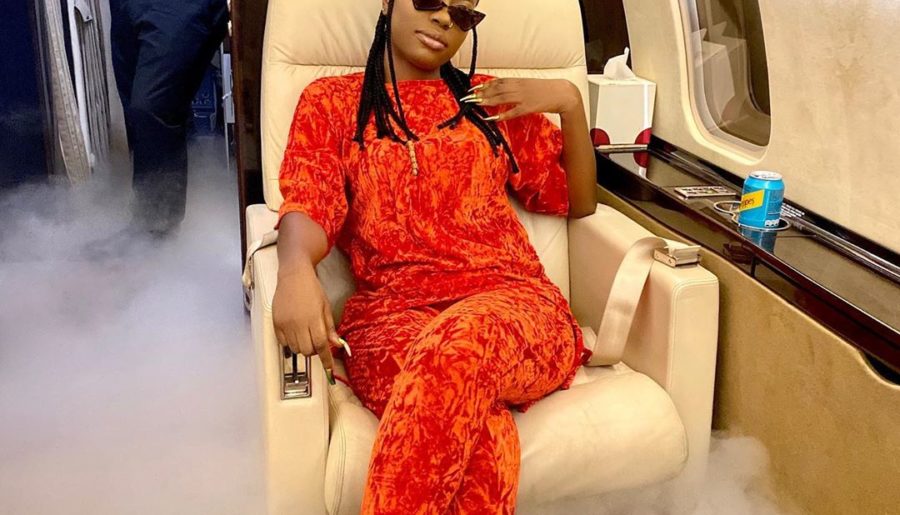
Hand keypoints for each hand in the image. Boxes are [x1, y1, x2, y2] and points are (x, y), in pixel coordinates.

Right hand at [272, 262, 340, 378]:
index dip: (326, 359)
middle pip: (307, 350)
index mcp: (313, 318)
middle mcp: (298, 323)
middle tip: (316, 342)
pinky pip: (283, 342)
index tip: (329, 367)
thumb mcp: (326, 307)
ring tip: (305, 335)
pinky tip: (294, 333)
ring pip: (295, 348)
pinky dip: (290, 342)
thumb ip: (329, 327)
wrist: (293, 275)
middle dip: (314, 350)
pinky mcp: (276, 322)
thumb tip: (336, 344)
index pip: (321, 345)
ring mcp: (285, 323)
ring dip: (302, 347)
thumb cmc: (312, 289)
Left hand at [461, 78, 581, 121]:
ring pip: (502, 98)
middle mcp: (519, 87)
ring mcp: (524, 97)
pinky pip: (512, 112)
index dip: (484, 85)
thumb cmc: (546, 89)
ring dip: (487, 101)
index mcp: (519, 80)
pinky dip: (501, 115)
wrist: (563, 93)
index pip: (498, 81)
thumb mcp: (529, 84)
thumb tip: (502, 89)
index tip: (473, 88)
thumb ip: (516, 86)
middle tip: (468, 97)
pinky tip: (492, 118)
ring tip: (475, 104)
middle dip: (481, 93)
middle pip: (496, 89)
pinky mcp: (528, 107)